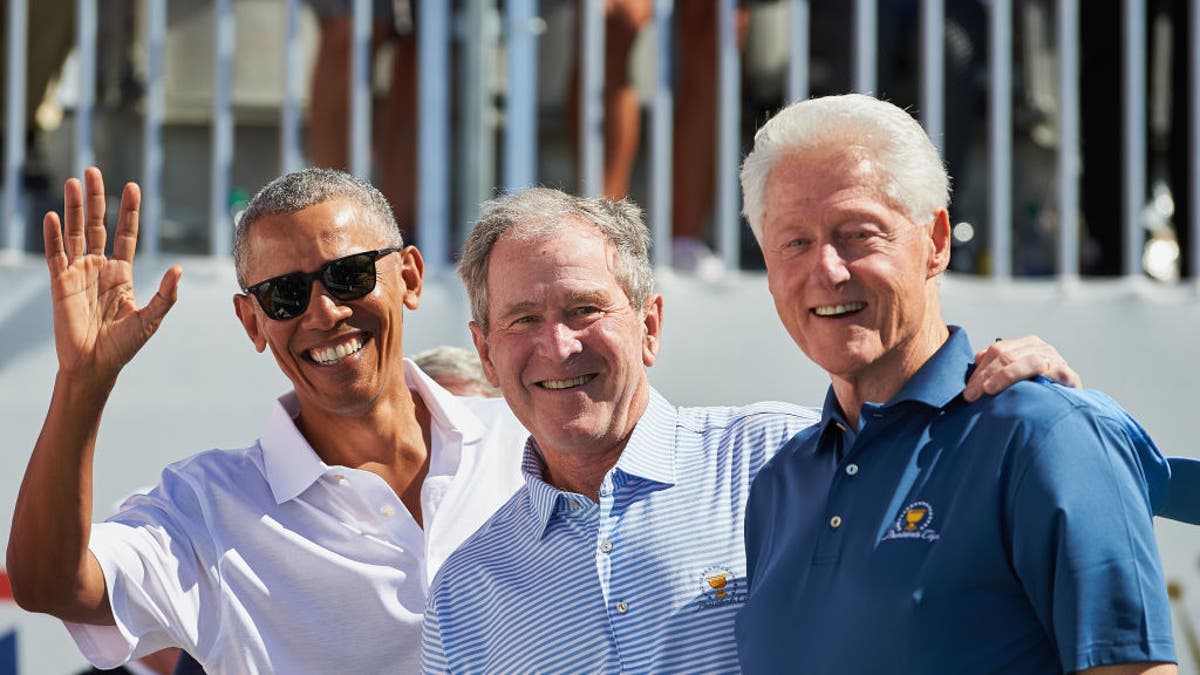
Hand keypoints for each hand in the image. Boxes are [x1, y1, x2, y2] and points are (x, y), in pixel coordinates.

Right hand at [44, 167, 181, 381]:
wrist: (96, 366)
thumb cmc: (124, 345)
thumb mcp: (151, 318)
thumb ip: (166, 294)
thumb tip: (179, 269)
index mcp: (121, 273)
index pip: (125, 234)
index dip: (128, 211)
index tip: (132, 187)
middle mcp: (99, 268)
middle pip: (97, 225)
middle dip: (96, 199)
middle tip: (93, 171)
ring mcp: (78, 273)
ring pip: (75, 233)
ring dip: (72, 208)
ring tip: (73, 182)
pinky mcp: (60, 284)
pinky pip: (56, 255)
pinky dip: (53, 236)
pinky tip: (52, 215)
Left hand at [964, 334, 1080, 401]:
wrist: (1070, 404)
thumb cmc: (1040, 390)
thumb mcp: (1016, 376)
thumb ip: (998, 367)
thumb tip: (977, 360)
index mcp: (1024, 345)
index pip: (996, 350)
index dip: (979, 370)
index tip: (967, 390)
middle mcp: (1039, 347)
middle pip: (1005, 354)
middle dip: (984, 376)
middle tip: (971, 395)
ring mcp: (1053, 358)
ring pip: (1023, 360)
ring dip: (1003, 376)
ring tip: (988, 390)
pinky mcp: (1066, 373)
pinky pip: (1047, 371)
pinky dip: (1032, 377)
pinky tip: (1020, 389)